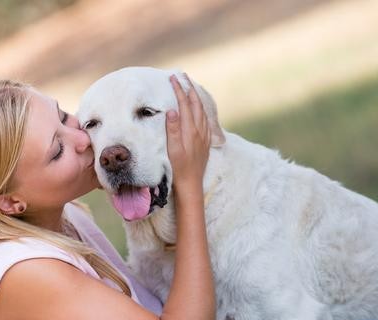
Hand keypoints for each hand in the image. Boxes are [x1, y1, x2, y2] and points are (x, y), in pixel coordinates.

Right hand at [165, 74, 211, 193]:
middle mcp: (200, 130)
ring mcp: (204, 136)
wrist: (191, 184)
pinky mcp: (205, 141)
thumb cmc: (178, 168)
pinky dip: (201, 108)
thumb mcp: (172, 150)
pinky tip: (199, 109)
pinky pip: (205, 119)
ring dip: (196, 97)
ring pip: (202, 110)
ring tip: (190, 88)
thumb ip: (173, 130)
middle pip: (196, 104)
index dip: (179, 90)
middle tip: (183, 76)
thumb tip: (173, 110)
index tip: (173, 78)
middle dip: (189, 88)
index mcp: (190, 130)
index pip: (184, 104)